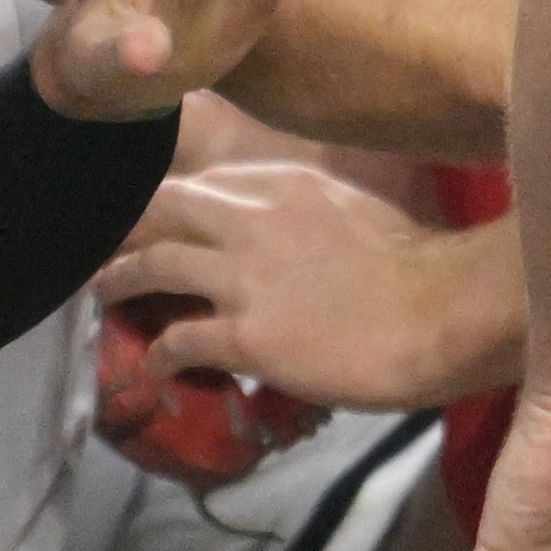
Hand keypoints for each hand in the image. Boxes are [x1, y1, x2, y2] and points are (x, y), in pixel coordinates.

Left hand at [94, 167, 510, 412]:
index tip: (153, 218)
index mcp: (285, 182)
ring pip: (152, 265)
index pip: (207, 182)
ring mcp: (244, 275)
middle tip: (107, 249)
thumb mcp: (358, 213)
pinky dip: (156, 354)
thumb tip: (299, 237)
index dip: (170, 202)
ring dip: (120, 282)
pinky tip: (153, 367)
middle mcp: (253, 216)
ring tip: (105, 295)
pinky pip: (178, 340)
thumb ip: (313, 216)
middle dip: (127, 228)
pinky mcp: (246, 333)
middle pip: (163, 208)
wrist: (445, 312)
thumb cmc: (424, 270)